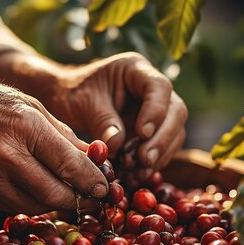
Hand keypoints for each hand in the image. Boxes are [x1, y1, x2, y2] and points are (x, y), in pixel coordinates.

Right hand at [0, 59, 106, 213]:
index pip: (71, 165)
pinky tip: (32, 191)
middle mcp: (6, 155)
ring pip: (34, 206)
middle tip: (87, 197)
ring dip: (53, 204)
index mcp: (25, 126)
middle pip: (56, 194)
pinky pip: (9, 206)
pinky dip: (26, 203)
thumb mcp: (24, 103)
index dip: (93, 182)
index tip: (103, 188)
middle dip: (77, 199)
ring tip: (62, 194)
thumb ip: (59, 131)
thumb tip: (90, 155)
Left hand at [47, 52, 187, 176]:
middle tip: (144, 159)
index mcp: (135, 69)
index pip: (159, 87)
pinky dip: (153, 163)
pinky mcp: (154, 130)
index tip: (142, 133)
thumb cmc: (74, 94)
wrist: (68, 101)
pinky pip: (164, 147)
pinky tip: (138, 174)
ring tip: (138, 172)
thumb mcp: (83, 103)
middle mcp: (152, 88)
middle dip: (162, 138)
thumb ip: (102, 121)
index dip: (156, 111)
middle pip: (176, 111)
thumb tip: (118, 145)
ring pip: (175, 132)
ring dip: (160, 155)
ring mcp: (157, 109)